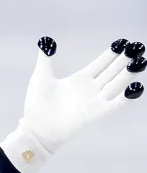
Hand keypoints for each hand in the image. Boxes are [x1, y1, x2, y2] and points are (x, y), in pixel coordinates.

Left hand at [0, 36, 143, 172]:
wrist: (36, 131)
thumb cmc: (36, 107)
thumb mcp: (40, 79)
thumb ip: (45, 60)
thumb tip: (45, 41)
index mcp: (79, 79)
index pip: (101, 63)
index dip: (112, 53)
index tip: (123, 42)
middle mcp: (90, 89)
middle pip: (112, 70)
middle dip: (125, 59)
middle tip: (138, 47)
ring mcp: (94, 101)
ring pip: (116, 83)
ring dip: (128, 73)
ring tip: (139, 61)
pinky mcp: (95, 114)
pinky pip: (115, 104)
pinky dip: (126, 97)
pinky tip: (135, 86)